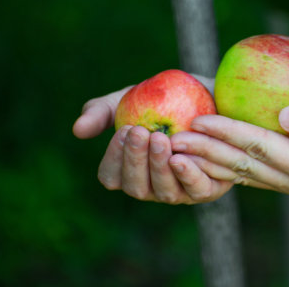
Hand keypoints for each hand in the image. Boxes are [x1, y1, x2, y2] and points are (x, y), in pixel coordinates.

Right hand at [72, 76, 231, 203]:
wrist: (211, 95)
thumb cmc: (165, 98)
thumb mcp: (130, 98)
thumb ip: (102, 111)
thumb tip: (78, 130)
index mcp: (130, 170)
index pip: (111, 176)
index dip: (114, 158)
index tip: (124, 130)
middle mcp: (153, 186)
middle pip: (136, 188)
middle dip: (136, 161)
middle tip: (142, 132)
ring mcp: (180, 191)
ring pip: (165, 193)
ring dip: (160, 167)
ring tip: (162, 139)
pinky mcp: (207, 189)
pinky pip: (197, 190)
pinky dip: (188, 176)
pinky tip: (182, 156)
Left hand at [171, 89, 288, 200]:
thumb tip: (285, 116)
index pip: (265, 149)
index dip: (231, 133)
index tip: (201, 119)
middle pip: (247, 165)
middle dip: (208, 151)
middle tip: (174, 139)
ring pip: (245, 173)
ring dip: (210, 159)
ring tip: (178, 148)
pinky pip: (252, 172)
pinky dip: (226, 161)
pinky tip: (203, 152)